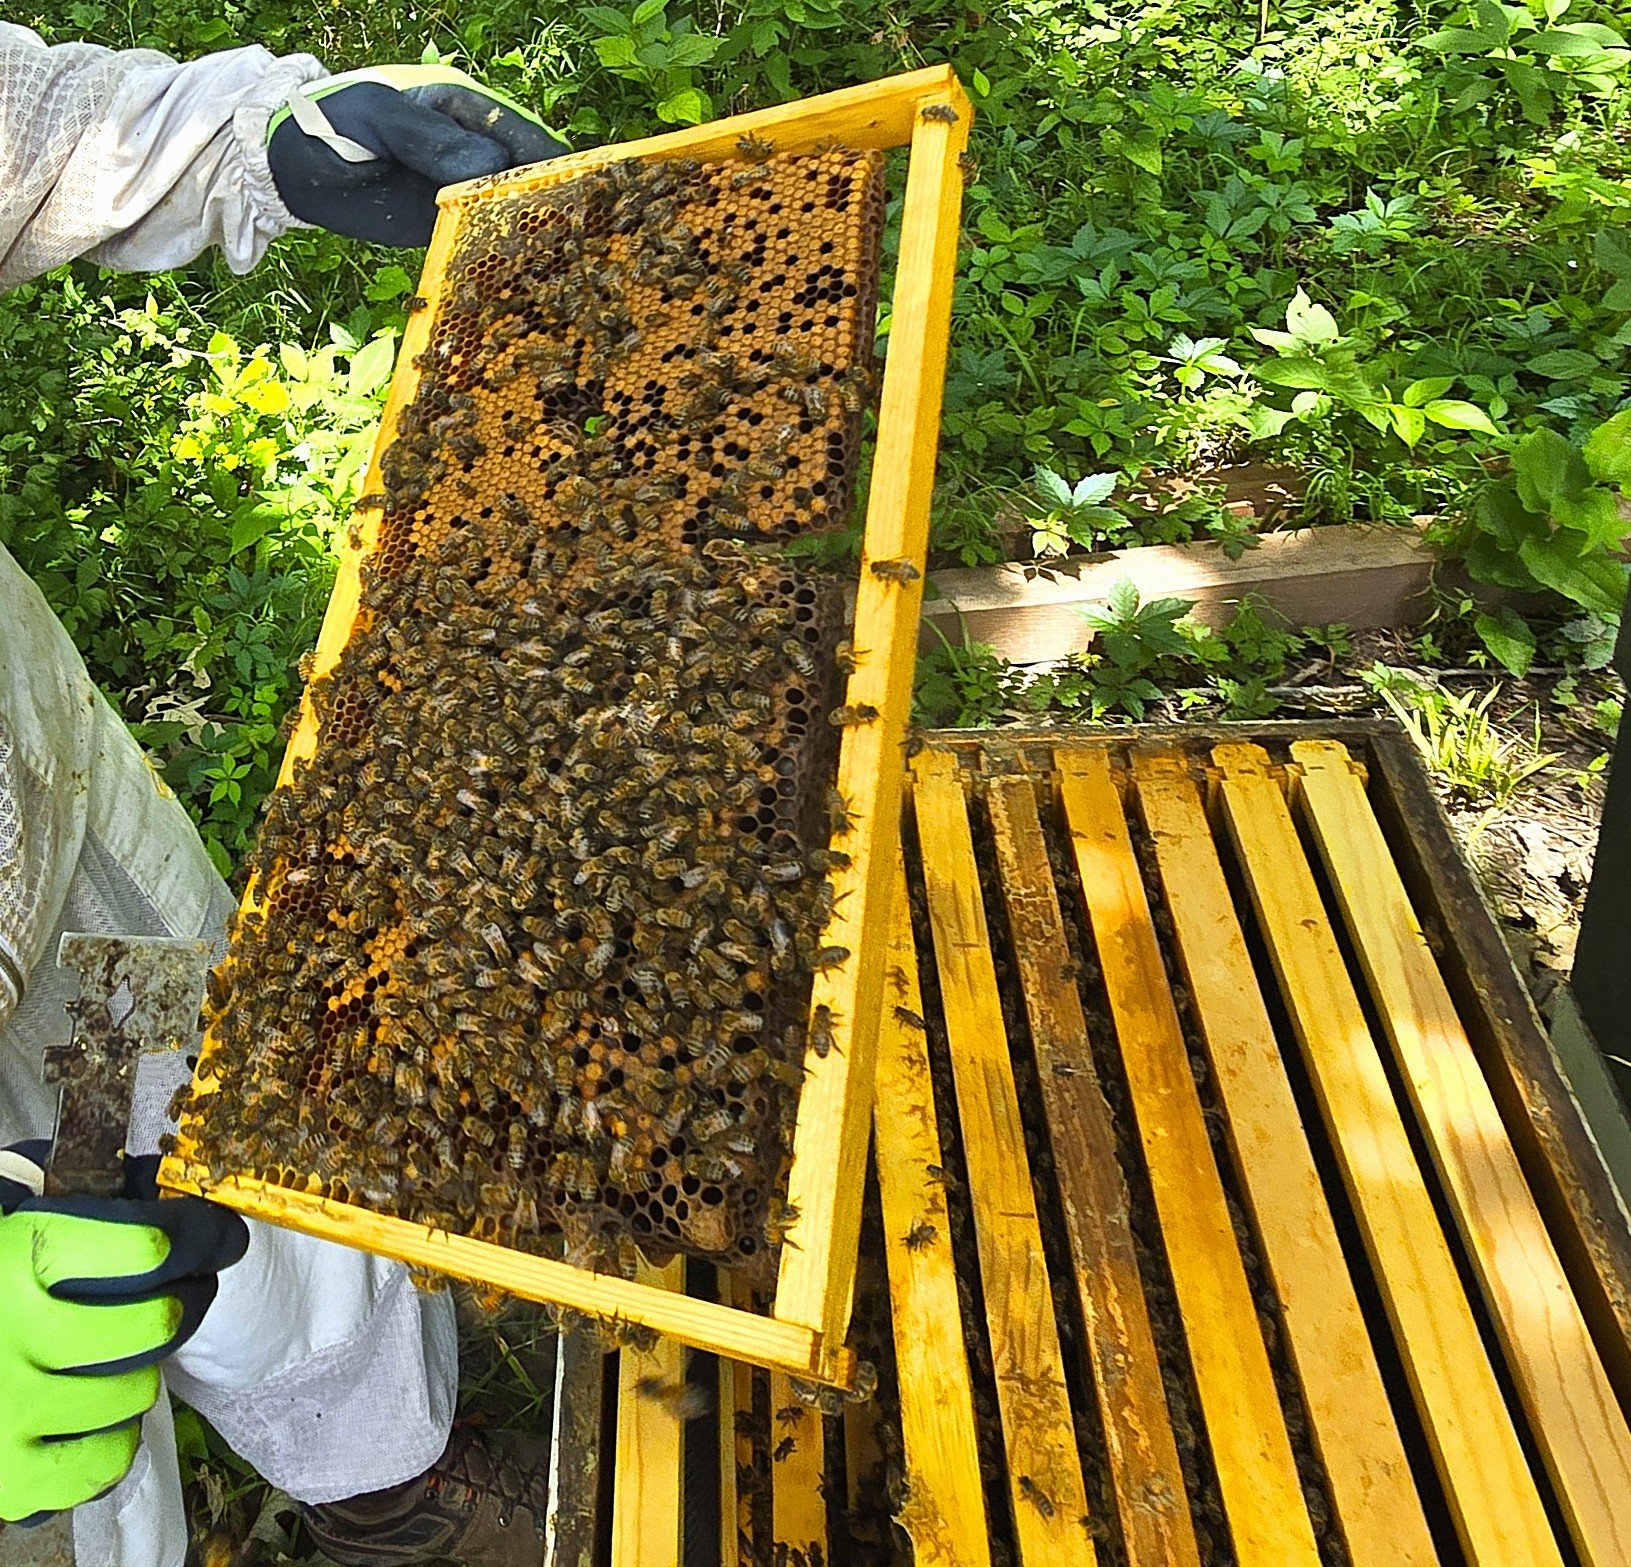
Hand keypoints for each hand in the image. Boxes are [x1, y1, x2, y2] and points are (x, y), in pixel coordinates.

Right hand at [0, 1196, 247, 1523]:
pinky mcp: (9, 1477)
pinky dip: (114, 1437)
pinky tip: (98, 1413)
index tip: (221, 1237)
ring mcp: (10, 1409)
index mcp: (19, 1257)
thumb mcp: (19, 1224)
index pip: (149, 1246)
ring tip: (123, 1355)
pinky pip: (104, 1460)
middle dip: (189, 1300)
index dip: (202, 1237)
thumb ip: (83, 1213)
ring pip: (136, 1390)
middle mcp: (14, 1331)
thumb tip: (166, 1193)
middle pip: (156, 1322)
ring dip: (146, 1370)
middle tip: (189, 1291)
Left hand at [267, 64, 568, 246]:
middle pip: (527, 180)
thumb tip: (492, 166)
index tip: (570, 196)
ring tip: (551, 267)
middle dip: (547, 207)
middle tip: (567, 240)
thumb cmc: (331, 124)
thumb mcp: (380, 120)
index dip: (551, 165)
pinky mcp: (445, 226)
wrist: (292, 165)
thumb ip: (434, 140)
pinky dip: (496, 259)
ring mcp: (462, 190)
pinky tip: (515, 279)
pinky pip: (480, 243)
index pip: (524, 136)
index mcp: (466, 109)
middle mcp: (473, 151)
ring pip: (509, 215)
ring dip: (527, 239)